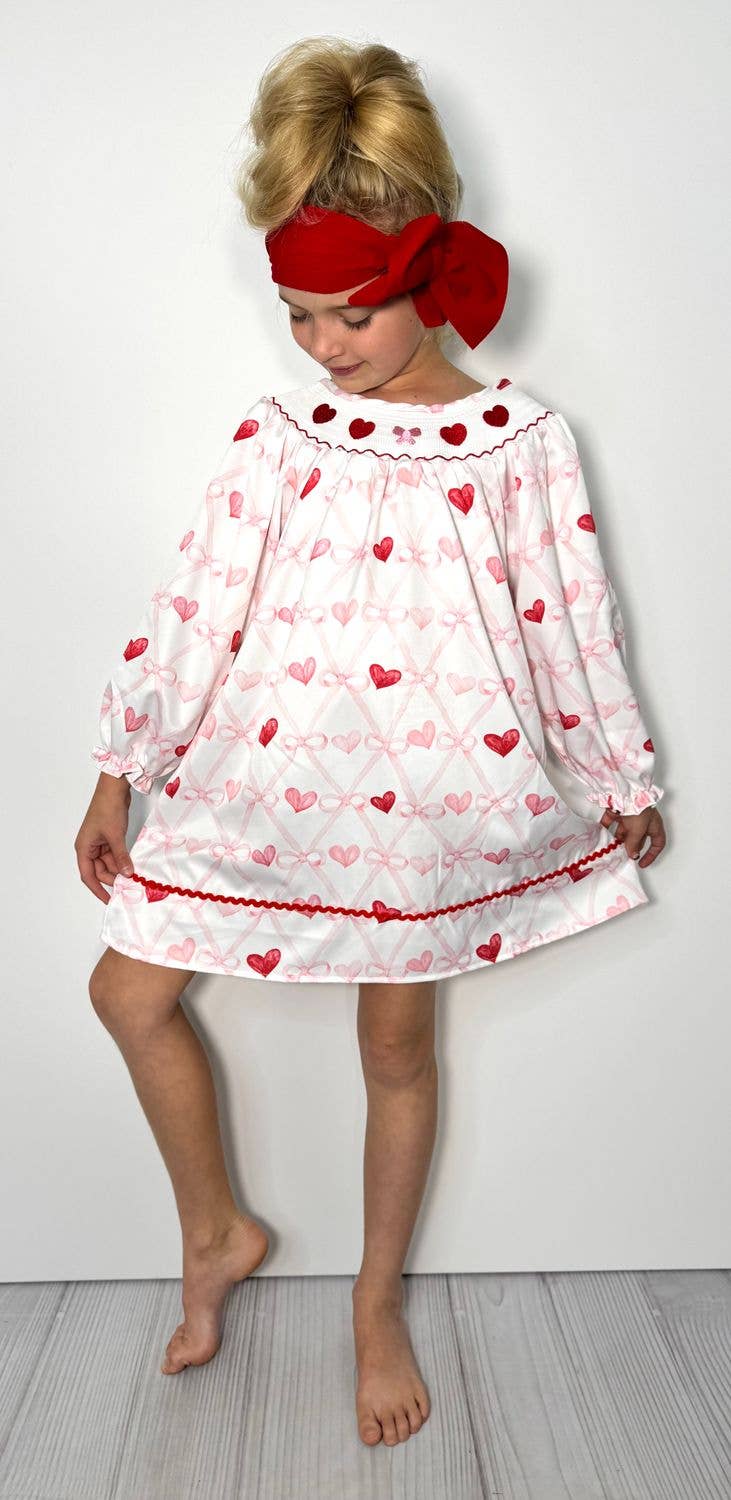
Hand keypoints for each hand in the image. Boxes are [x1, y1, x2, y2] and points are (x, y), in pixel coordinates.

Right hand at [75, 775, 134, 904]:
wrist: (114, 788)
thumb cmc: (108, 808)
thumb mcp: (115, 836)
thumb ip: (121, 857)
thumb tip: (127, 874)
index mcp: (83, 848)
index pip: (88, 876)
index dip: (98, 890)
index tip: (109, 900)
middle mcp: (89, 847)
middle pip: (100, 871)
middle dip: (114, 877)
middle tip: (130, 885)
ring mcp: (99, 842)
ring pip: (109, 863)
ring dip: (120, 868)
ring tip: (134, 875)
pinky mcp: (109, 837)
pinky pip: (114, 854)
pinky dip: (123, 860)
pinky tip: (133, 864)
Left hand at [599, 804, 665, 868]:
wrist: (624, 788)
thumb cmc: (638, 806)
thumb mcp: (639, 829)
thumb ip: (635, 843)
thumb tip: (632, 855)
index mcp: (654, 824)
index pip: (657, 843)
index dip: (652, 854)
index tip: (642, 863)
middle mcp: (642, 821)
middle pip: (638, 839)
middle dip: (630, 847)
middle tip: (622, 855)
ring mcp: (629, 816)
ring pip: (623, 832)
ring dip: (617, 840)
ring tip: (611, 847)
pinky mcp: (617, 811)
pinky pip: (611, 823)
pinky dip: (607, 829)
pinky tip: (602, 835)